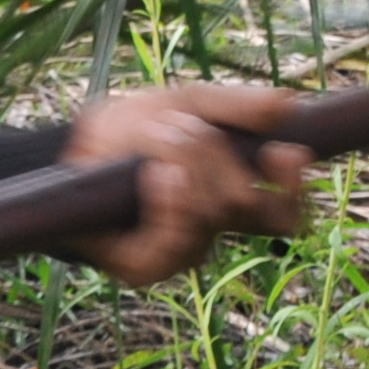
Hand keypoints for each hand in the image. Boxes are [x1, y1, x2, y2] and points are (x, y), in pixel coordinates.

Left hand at [61, 81, 311, 282]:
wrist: (75, 143)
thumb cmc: (135, 127)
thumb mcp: (190, 101)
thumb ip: (238, 105)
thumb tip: (289, 105)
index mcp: (232, 195)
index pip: (284, 212)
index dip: (293, 190)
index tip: (286, 152)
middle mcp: (212, 228)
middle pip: (246, 203)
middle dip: (217, 157)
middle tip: (188, 128)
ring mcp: (179, 250)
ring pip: (210, 217)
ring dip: (186, 167)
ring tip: (158, 138)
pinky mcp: (145, 267)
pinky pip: (173, 243)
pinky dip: (169, 202)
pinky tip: (157, 174)